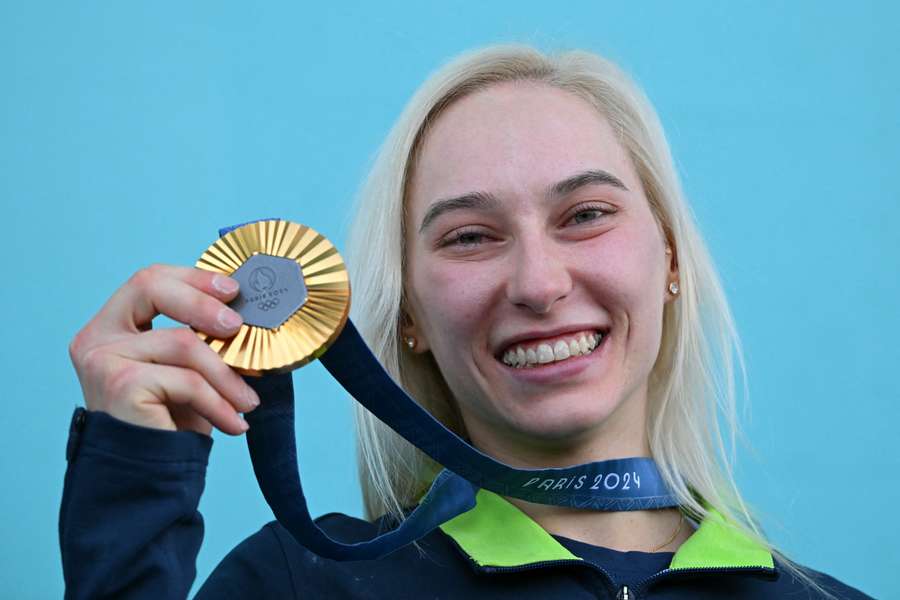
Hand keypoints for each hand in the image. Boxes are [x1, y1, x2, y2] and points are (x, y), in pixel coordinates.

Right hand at [68, 264, 260, 435]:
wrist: (147, 480)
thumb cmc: (169, 422)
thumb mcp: (185, 369)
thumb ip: (200, 336)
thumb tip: (245, 312)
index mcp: (111, 326)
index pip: (149, 280)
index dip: (193, 278)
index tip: (232, 289)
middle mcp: (97, 337)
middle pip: (152, 288)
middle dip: (203, 302)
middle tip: (238, 327)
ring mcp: (102, 359)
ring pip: (184, 343)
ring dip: (226, 376)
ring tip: (246, 403)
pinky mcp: (120, 383)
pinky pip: (187, 381)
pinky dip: (218, 403)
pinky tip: (233, 424)